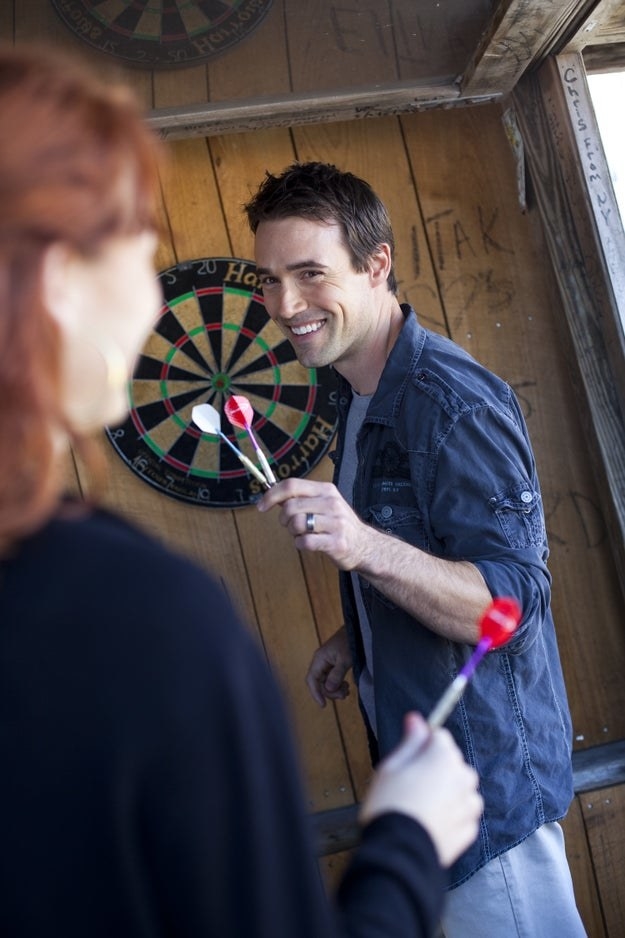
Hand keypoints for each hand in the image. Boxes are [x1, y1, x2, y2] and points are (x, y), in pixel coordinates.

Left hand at [257, 478, 369, 570]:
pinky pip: (305, 542)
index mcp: (326, 490)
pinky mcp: (336, 542)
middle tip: (291, 526)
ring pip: (296, 524)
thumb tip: (273, 495)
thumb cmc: (338, 524)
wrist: (365, 545)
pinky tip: (309, 543)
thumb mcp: (324, 503)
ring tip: (303, 534)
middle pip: (290, 506)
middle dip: (284, 519)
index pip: (291, 485)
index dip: (271, 495)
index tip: (261, 506)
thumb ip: (301, 498)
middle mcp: (331, 503)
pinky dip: (301, 544)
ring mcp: (335, 523)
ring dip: (293, 532)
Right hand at [305, 626, 351, 707]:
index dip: (316, 693)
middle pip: (319, 684)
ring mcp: (326, 664)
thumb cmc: (350, 642)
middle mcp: (320, 662)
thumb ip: (336, 675)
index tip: (323, 705)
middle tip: (344, 694)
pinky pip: (331, 680)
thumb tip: (328, 689)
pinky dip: (338, 685)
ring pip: (325, 684)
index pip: (312, 680)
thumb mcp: (345, 659)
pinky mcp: (332, 666)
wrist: (356, 631)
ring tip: (347, 690)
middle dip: (330, 692)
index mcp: (319, 659)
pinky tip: (346, 686)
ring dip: (335, 690)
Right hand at [360, 712, 482, 867]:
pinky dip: (452, 815)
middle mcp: (462, 778)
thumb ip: (410, 742)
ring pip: (462, 788)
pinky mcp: (469, 831)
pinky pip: (463, 814)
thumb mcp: (391, 767)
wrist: (399, 853)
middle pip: (452, 761)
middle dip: (436, 767)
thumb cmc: (390, 807)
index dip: (422, 744)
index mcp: (444, 757)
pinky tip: (431, 821)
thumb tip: (417, 719)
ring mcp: (468, 806)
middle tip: (409, 784)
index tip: (408, 757)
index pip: (440, 736)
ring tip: (421, 805)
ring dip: (448, 791)